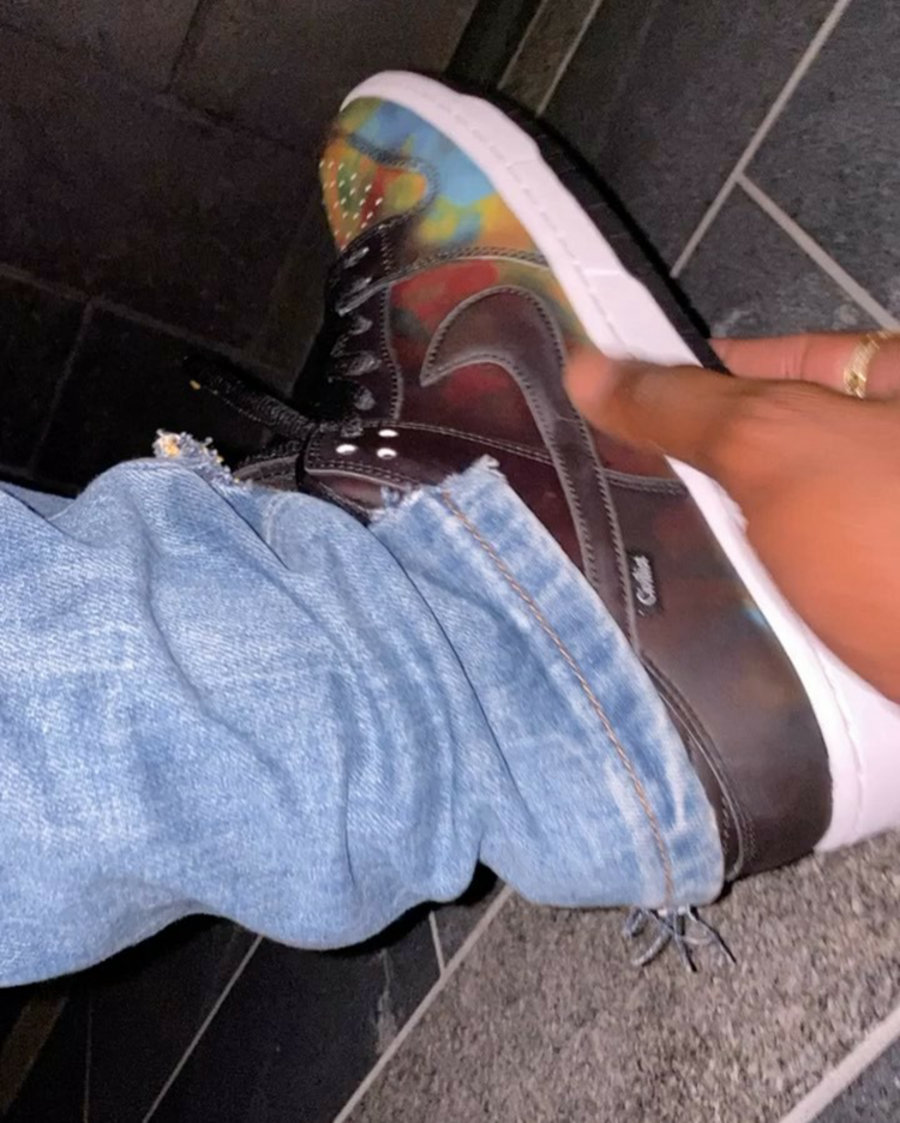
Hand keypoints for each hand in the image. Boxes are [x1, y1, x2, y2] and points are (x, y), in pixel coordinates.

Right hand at [565, 333, 899, 700]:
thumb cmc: (898, 543)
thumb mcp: (783, 450)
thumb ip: (685, 407)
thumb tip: (588, 367)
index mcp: (898, 381)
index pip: (768, 360)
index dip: (683, 378)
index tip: (605, 408)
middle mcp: (893, 452)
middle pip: (770, 445)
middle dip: (694, 472)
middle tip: (602, 494)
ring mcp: (885, 533)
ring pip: (779, 522)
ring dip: (719, 544)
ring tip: (627, 554)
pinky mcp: (877, 603)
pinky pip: (799, 583)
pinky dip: (756, 594)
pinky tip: (697, 611)